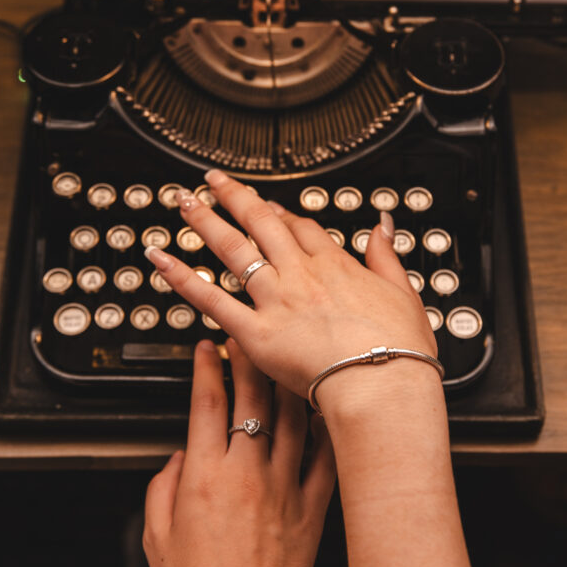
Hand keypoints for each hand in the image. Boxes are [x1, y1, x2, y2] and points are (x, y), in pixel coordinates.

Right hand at [143, 339, 335, 566]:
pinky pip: (325, 457)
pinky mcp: (312, 508)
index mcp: (205, 479)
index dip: (206, 368)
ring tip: (286, 359)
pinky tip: (324, 408)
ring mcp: (285, 488)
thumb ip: (162, 488)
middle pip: (251, 399)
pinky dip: (325, 429)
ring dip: (287, 382)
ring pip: (292, 418)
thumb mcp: (156, 538)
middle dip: (248, 359)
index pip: (206, 404)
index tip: (206, 348)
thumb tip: (178, 458)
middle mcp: (248, 475)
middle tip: (247, 338)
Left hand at [144, 169, 436, 397]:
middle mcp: (301, 275)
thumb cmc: (398, 351)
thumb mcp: (404, 294)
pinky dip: (183, 278)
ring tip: (184, 203)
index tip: (267, 206)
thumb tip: (382, 228)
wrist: (381, 383)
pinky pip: (211, 300)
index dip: (281, 214)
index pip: (301, 229)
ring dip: (206, 222)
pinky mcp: (256, 333)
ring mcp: (276, 300)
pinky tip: (163, 259)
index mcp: (336, 266)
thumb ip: (386, 257)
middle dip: (236, 199)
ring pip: (234, 250)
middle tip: (214, 182)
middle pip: (262, 224)